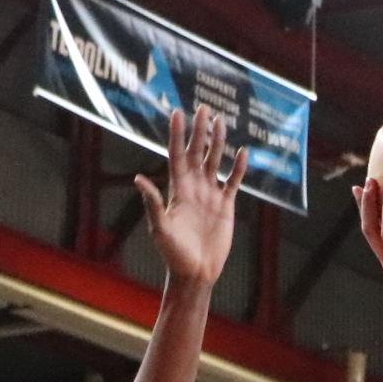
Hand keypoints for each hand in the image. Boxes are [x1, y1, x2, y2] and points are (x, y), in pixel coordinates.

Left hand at [134, 104, 241, 289]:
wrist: (195, 272)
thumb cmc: (173, 254)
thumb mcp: (160, 228)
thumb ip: (152, 203)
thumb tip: (140, 179)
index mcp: (177, 190)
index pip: (177, 155)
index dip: (177, 134)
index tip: (177, 112)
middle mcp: (193, 188)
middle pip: (197, 153)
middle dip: (199, 131)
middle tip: (203, 108)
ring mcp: (210, 195)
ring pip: (215, 162)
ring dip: (218, 143)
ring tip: (222, 122)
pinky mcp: (225, 206)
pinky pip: (233, 182)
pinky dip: (238, 168)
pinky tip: (242, 153)